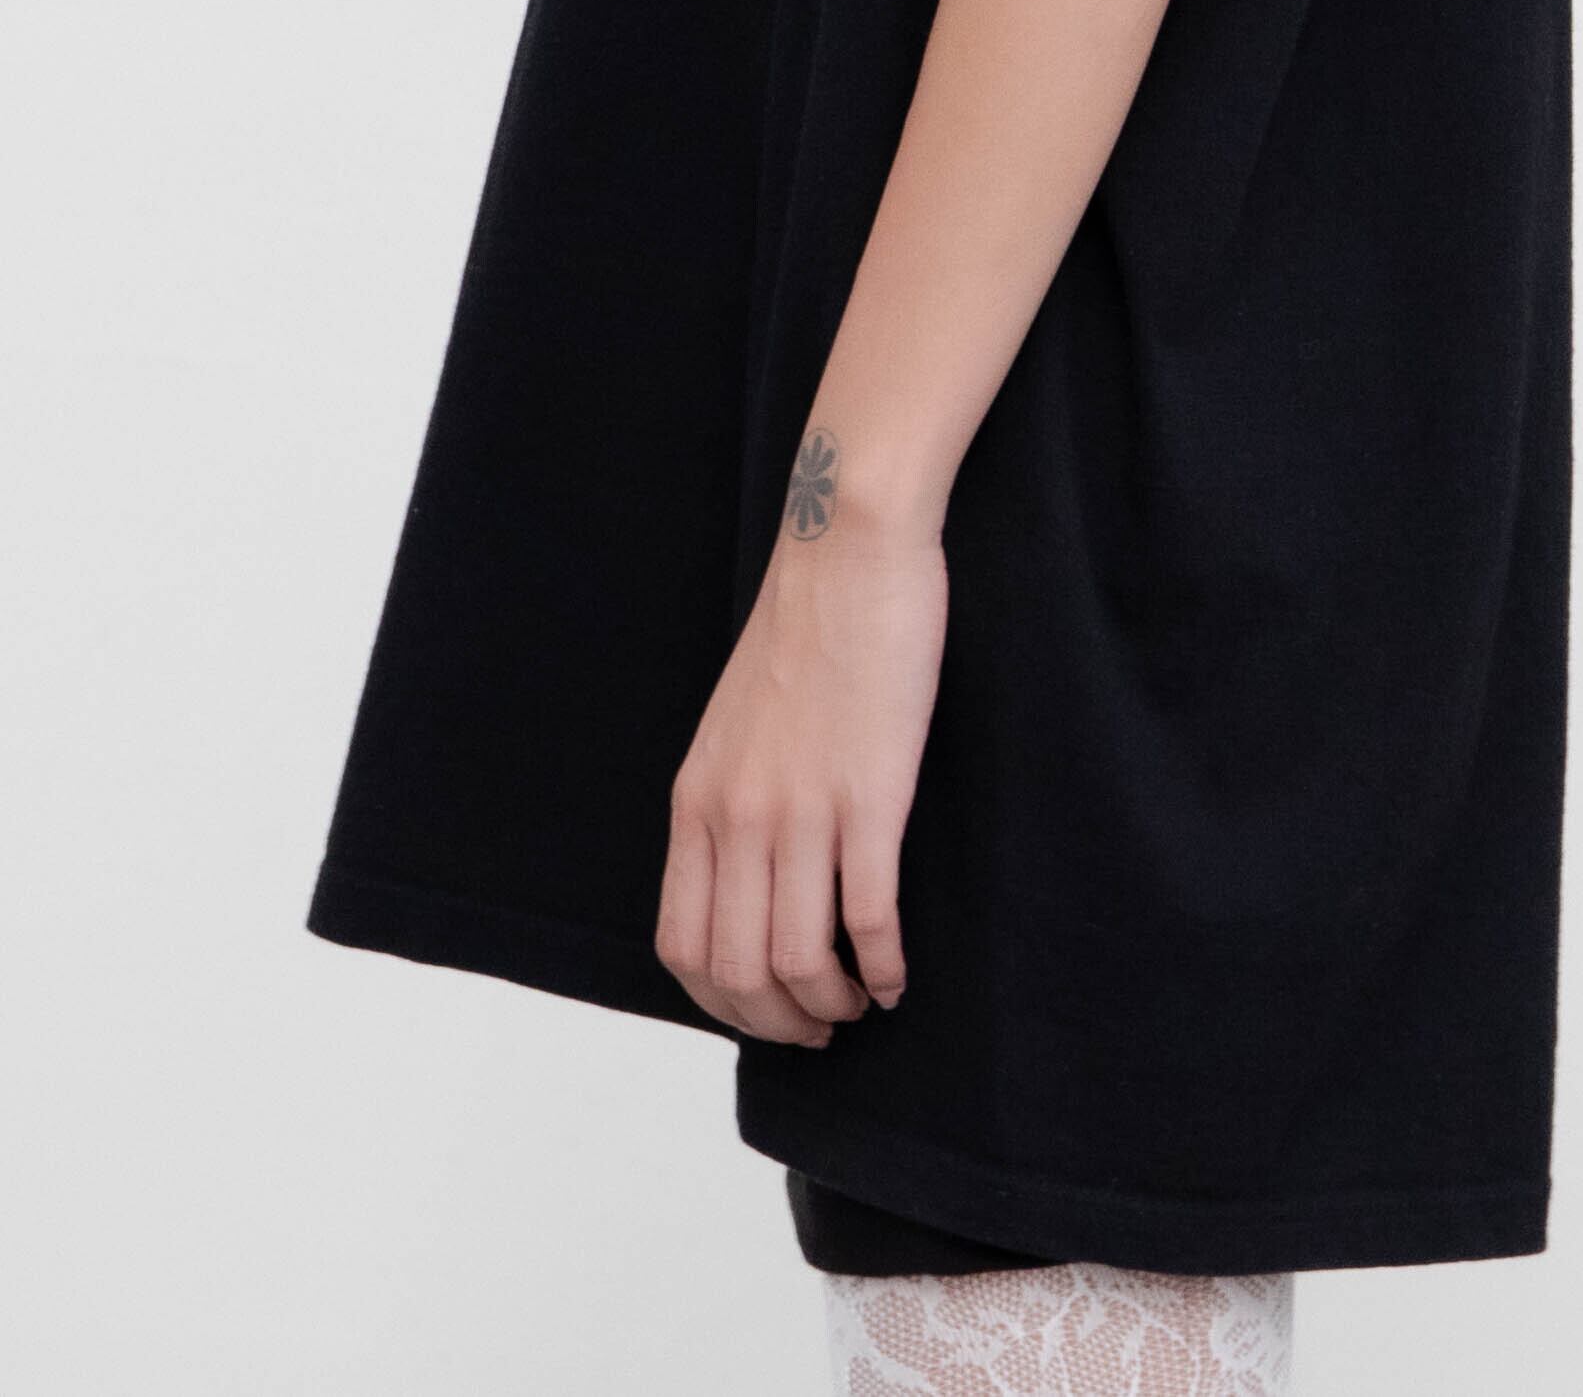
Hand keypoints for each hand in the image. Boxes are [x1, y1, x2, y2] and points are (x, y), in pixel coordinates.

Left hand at [656, 473, 946, 1045]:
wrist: (846, 554)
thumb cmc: (803, 631)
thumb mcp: (734, 727)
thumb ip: (731, 800)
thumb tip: (747, 877)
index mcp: (699, 801)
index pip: (683, 946)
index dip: (724, 1002)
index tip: (766, 1011)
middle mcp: (739, 816)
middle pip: (740, 970)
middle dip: (781, 1022)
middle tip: (822, 1027)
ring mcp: (802, 809)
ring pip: (800, 960)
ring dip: (833, 1004)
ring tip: (862, 1001)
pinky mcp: (869, 796)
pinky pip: (868, 918)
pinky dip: (885, 967)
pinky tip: (899, 974)